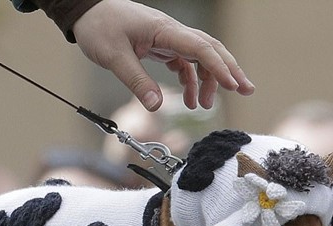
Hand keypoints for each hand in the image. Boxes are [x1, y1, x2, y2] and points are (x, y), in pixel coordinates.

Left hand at [72, 0, 254, 110]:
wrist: (85, 11)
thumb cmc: (99, 27)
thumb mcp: (113, 56)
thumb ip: (136, 81)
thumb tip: (156, 106)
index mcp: (164, 30)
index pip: (201, 48)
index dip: (220, 68)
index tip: (234, 86)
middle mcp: (171, 32)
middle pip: (210, 49)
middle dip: (230, 70)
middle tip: (246, 91)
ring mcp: (168, 39)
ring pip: (200, 57)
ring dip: (209, 80)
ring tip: (207, 106)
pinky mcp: (161, 46)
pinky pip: (185, 63)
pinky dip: (191, 81)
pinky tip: (191, 100)